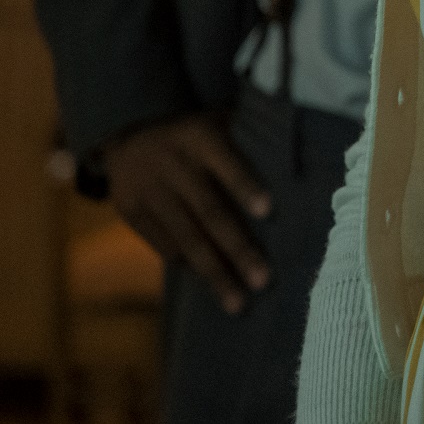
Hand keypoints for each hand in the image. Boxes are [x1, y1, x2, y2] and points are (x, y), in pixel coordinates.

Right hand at [103, 112, 271, 313]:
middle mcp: (173, 165)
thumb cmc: (194, 134)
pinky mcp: (130, 212)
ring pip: (186, 238)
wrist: (125, 132)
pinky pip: (163, 245)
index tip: (269, 212)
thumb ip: (250, 139)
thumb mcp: (217, 123)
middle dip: (237, 249)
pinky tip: (209, 283)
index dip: (246, 186)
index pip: (227, 164)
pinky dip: (188, 265)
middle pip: (209, 212)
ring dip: (214, 273)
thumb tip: (297, 166)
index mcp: (200, 138)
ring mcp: (148, 191)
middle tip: (263, 281)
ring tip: (237, 303)